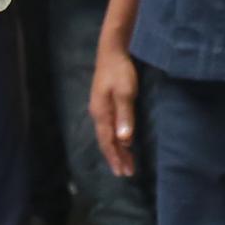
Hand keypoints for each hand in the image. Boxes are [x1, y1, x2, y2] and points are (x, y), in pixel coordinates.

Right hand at [91, 46, 139, 176]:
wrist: (112, 51)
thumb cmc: (120, 71)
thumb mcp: (126, 93)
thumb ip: (125, 116)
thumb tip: (124, 140)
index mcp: (102, 113)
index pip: (108, 142)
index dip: (116, 158)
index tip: (124, 172)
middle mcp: (98, 114)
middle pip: (106, 142)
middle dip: (116, 158)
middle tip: (126, 173)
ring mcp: (100, 108)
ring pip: (107, 135)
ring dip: (116, 150)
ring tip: (125, 163)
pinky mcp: (104, 103)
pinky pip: (108, 128)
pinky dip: (115, 139)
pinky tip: (121, 142)